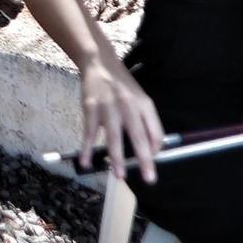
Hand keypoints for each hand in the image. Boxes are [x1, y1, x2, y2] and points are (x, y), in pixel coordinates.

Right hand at [77, 55, 162, 184]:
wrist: (100, 64)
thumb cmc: (122, 87)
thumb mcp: (139, 100)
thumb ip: (146, 121)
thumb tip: (153, 148)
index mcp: (144, 105)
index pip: (156, 132)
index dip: (156, 150)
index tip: (152, 165)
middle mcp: (129, 106)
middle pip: (138, 137)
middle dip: (144, 160)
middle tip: (149, 178)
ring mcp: (109, 107)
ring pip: (114, 137)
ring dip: (116, 158)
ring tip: (119, 175)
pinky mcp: (90, 108)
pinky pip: (89, 133)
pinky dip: (87, 149)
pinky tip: (86, 162)